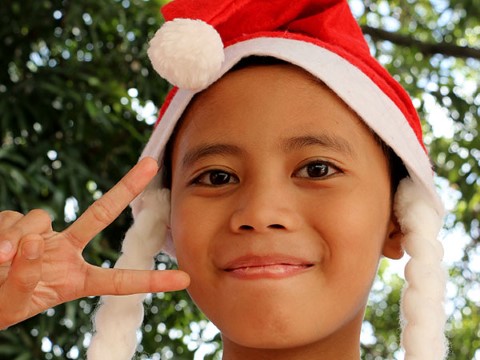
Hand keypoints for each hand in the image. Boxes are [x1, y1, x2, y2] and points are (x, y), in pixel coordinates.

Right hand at [0, 157, 188, 328]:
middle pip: (100, 214)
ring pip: (40, 218)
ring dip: (19, 237)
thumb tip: (28, 242)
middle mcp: (65, 251)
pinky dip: (2, 234)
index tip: (185, 280)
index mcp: (76, 279)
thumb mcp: (14, 304)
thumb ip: (22, 281)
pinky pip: (12, 220)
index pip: (118, 279)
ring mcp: (42, 235)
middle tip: (152, 164)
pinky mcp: (16, 224)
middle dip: (126, 188)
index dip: (151, 281)